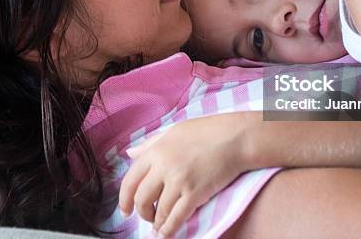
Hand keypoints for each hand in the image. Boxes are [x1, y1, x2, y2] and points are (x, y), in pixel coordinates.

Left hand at [118, 114, 248, 237]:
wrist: (235, 138)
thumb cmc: (207, 131)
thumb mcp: (173, 131)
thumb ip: (150, 143)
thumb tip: (129, 153)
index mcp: (156, 150)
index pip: (130, 180)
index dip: (124, 199)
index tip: (126, 210)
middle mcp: (164, 166)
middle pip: (141, 198)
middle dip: (142, 212)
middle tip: (146, 216)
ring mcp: (179, 181)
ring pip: (159, 211)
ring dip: (157, 222)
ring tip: (159, 226)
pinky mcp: (195, 193)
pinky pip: (176, 217)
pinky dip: (169, 228)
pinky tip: (167, 233)